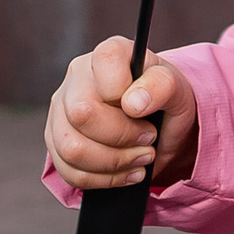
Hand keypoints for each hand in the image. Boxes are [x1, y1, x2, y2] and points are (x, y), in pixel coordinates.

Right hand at [45, 35, 197, 190]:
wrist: (158, 125)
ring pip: (71, 149)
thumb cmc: (164, 99)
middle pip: (81, 114)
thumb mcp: (176, 88)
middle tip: (149, 141)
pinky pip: (69, 171)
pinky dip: (103, 179)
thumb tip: (133, 102)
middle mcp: (78, 77)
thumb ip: (161, 86)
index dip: (125, 96)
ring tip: (141, 158)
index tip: (146, 113)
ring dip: (114, 163)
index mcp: (108, 54)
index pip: (104, 65)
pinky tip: (125, 172)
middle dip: (122, 138)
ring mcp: (61, 110)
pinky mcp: (56, 141)